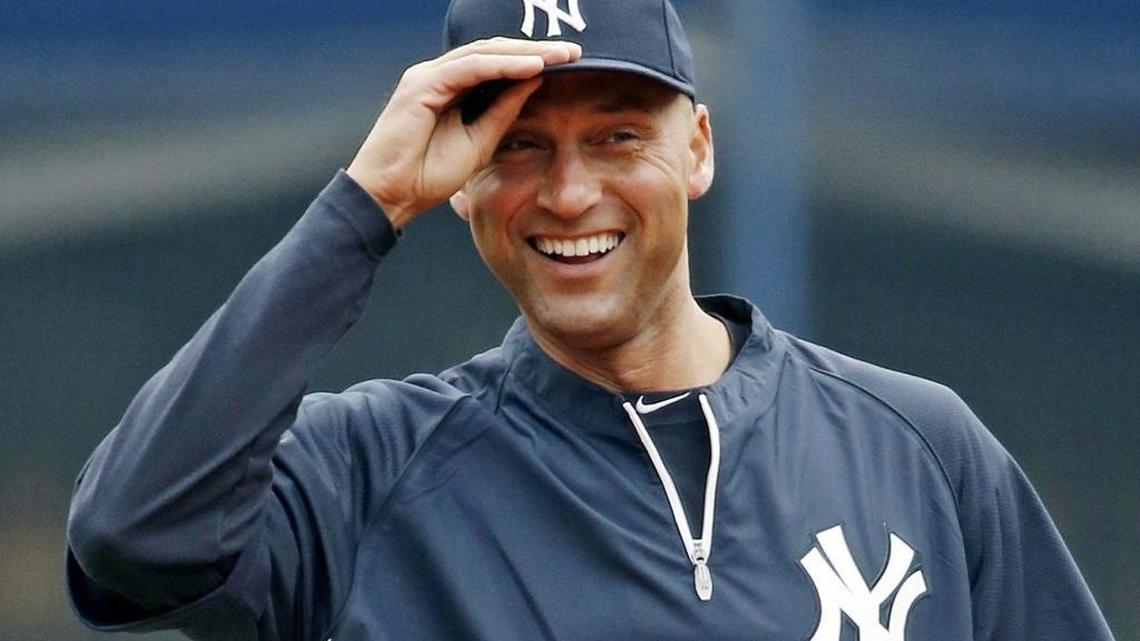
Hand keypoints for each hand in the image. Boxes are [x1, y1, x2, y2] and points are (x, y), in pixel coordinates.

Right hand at [346, 38, 581, 228]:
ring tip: (560, 55)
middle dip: (535, 49)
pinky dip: (502, 65)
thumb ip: (503, 111)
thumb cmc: (428, 175)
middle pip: (494, 51)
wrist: (392, 195)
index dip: (533, 60)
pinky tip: (531, 66)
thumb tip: (535, 82)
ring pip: (484, 53)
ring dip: (525, 53)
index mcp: (451, 87)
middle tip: (574, 51)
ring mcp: (428, 76)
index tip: (570, 63)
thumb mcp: (480, 141)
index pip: (497, 63)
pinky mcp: (421, 85)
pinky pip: (469, 68)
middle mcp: (439, 75)